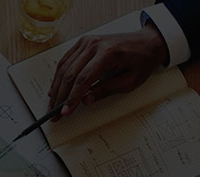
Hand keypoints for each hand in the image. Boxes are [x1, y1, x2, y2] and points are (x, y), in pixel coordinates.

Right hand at [47, 24, 168, 118]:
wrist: (147, 42)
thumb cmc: (141, 60)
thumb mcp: (129, 81)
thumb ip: (106, 90)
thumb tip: (85, 100)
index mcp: (107, 53)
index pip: (83, 78)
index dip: (72, 97)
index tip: (66, 111)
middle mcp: (93, 45)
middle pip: (70, 73)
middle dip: (60, 96)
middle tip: (55, 112)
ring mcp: (86, 42)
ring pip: (64, 67)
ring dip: (56, 87)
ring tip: (52, 104)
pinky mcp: (83, 43)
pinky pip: (65, 60)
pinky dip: (59, 76)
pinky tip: (55, 88)